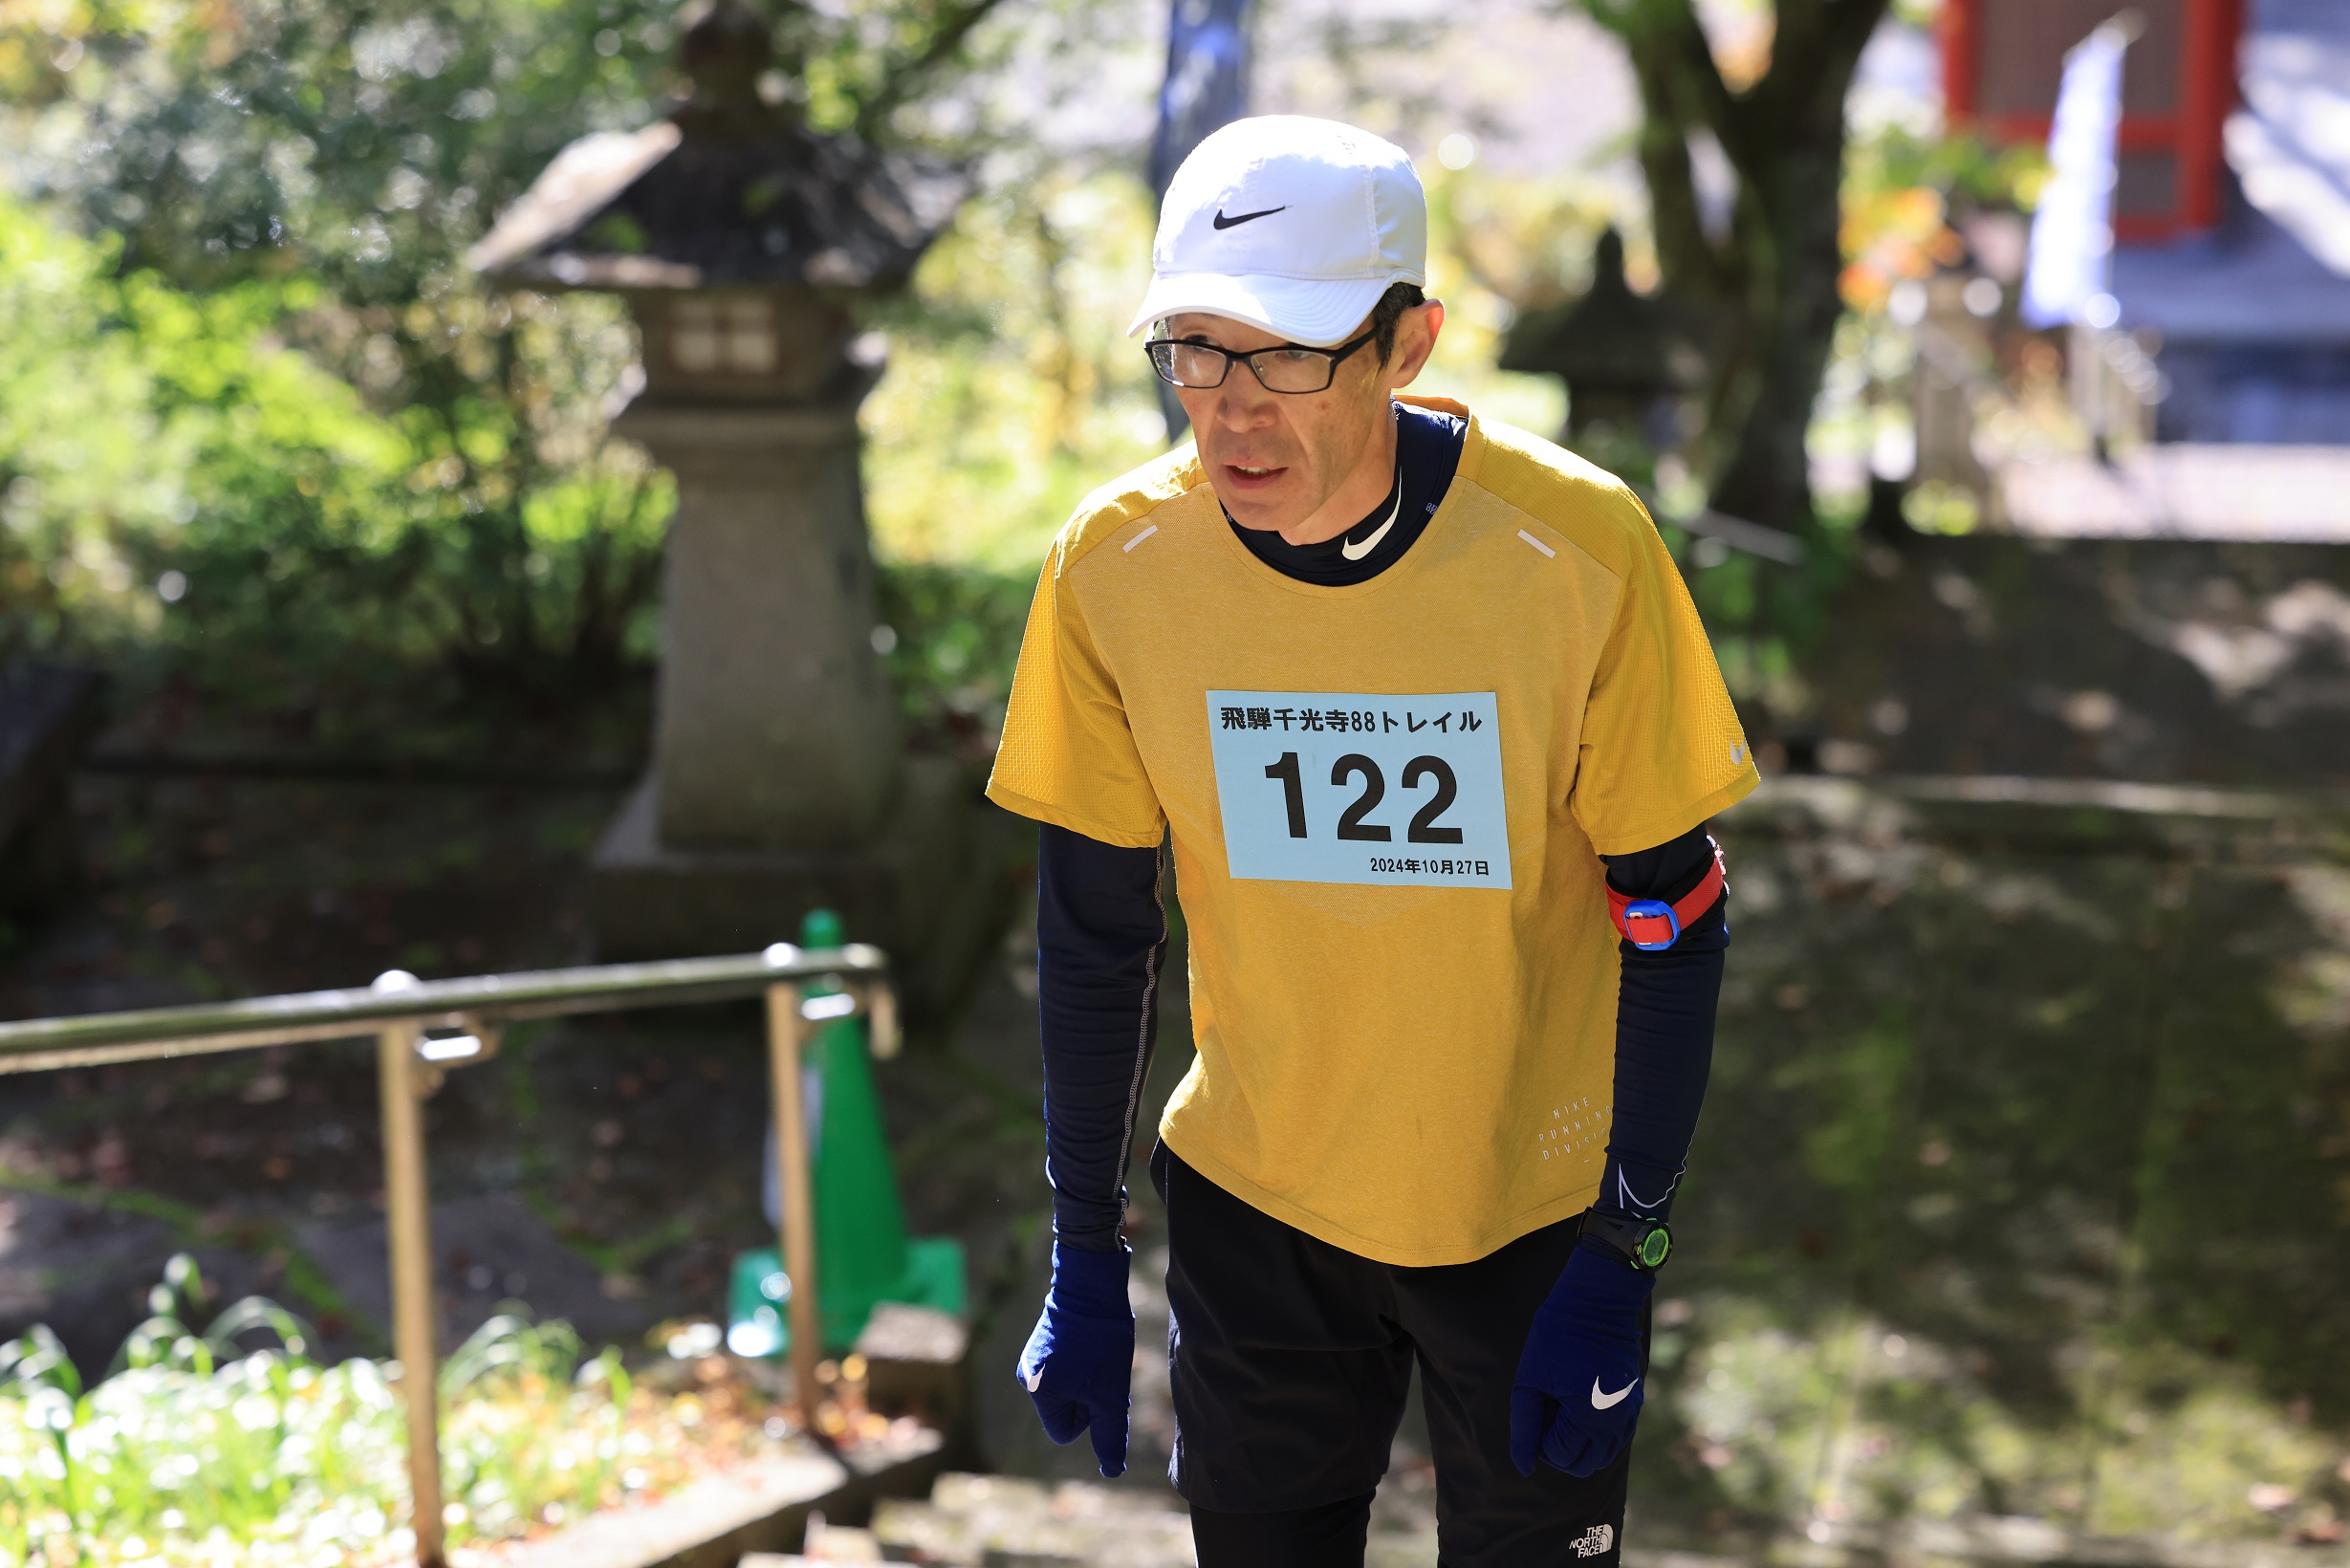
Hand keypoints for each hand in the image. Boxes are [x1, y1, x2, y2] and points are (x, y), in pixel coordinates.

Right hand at [1015, 1242, 1134, 1477]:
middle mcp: (1026, 1377)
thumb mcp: (1110, 1394)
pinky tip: (1092, 1342)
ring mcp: (1032, 1357)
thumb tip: (1111, 1470)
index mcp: (1037, 1393)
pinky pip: (1065, 1369)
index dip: (1089, 1416)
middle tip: (1102, 1369)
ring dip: (1088, 1380)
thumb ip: (1109, 1434)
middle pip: (1065, 1410)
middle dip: (1088, 1397)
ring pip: (1067, 1388)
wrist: (1091, 1284)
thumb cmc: (1101, 1342)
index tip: (1098, 1388)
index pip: (1064, 1432)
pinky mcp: (1041, 1341)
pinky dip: (1082, 1363)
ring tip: (1098, 1353)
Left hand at [1508, 1241, 1653, 1477]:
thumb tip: (1523, 1466)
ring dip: (1579, 1445)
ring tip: (1562, 1410)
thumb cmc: (1557, 1335)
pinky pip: (1616, 1438)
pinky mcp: (1635, 1403)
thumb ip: (1525, 1426)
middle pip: (1584, 1464)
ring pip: (1602, 1455)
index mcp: (1588, 1416)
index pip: (1559, 1456)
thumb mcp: (1530, 1380)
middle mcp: (1615, 1421)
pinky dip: (1596, 1434)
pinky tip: (1579, 1406)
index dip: (1540, 1440)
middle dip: (1559, 1449)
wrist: (1597, 1300)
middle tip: (1546, 1415)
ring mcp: (1629, 1413)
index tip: (1536, 1409)